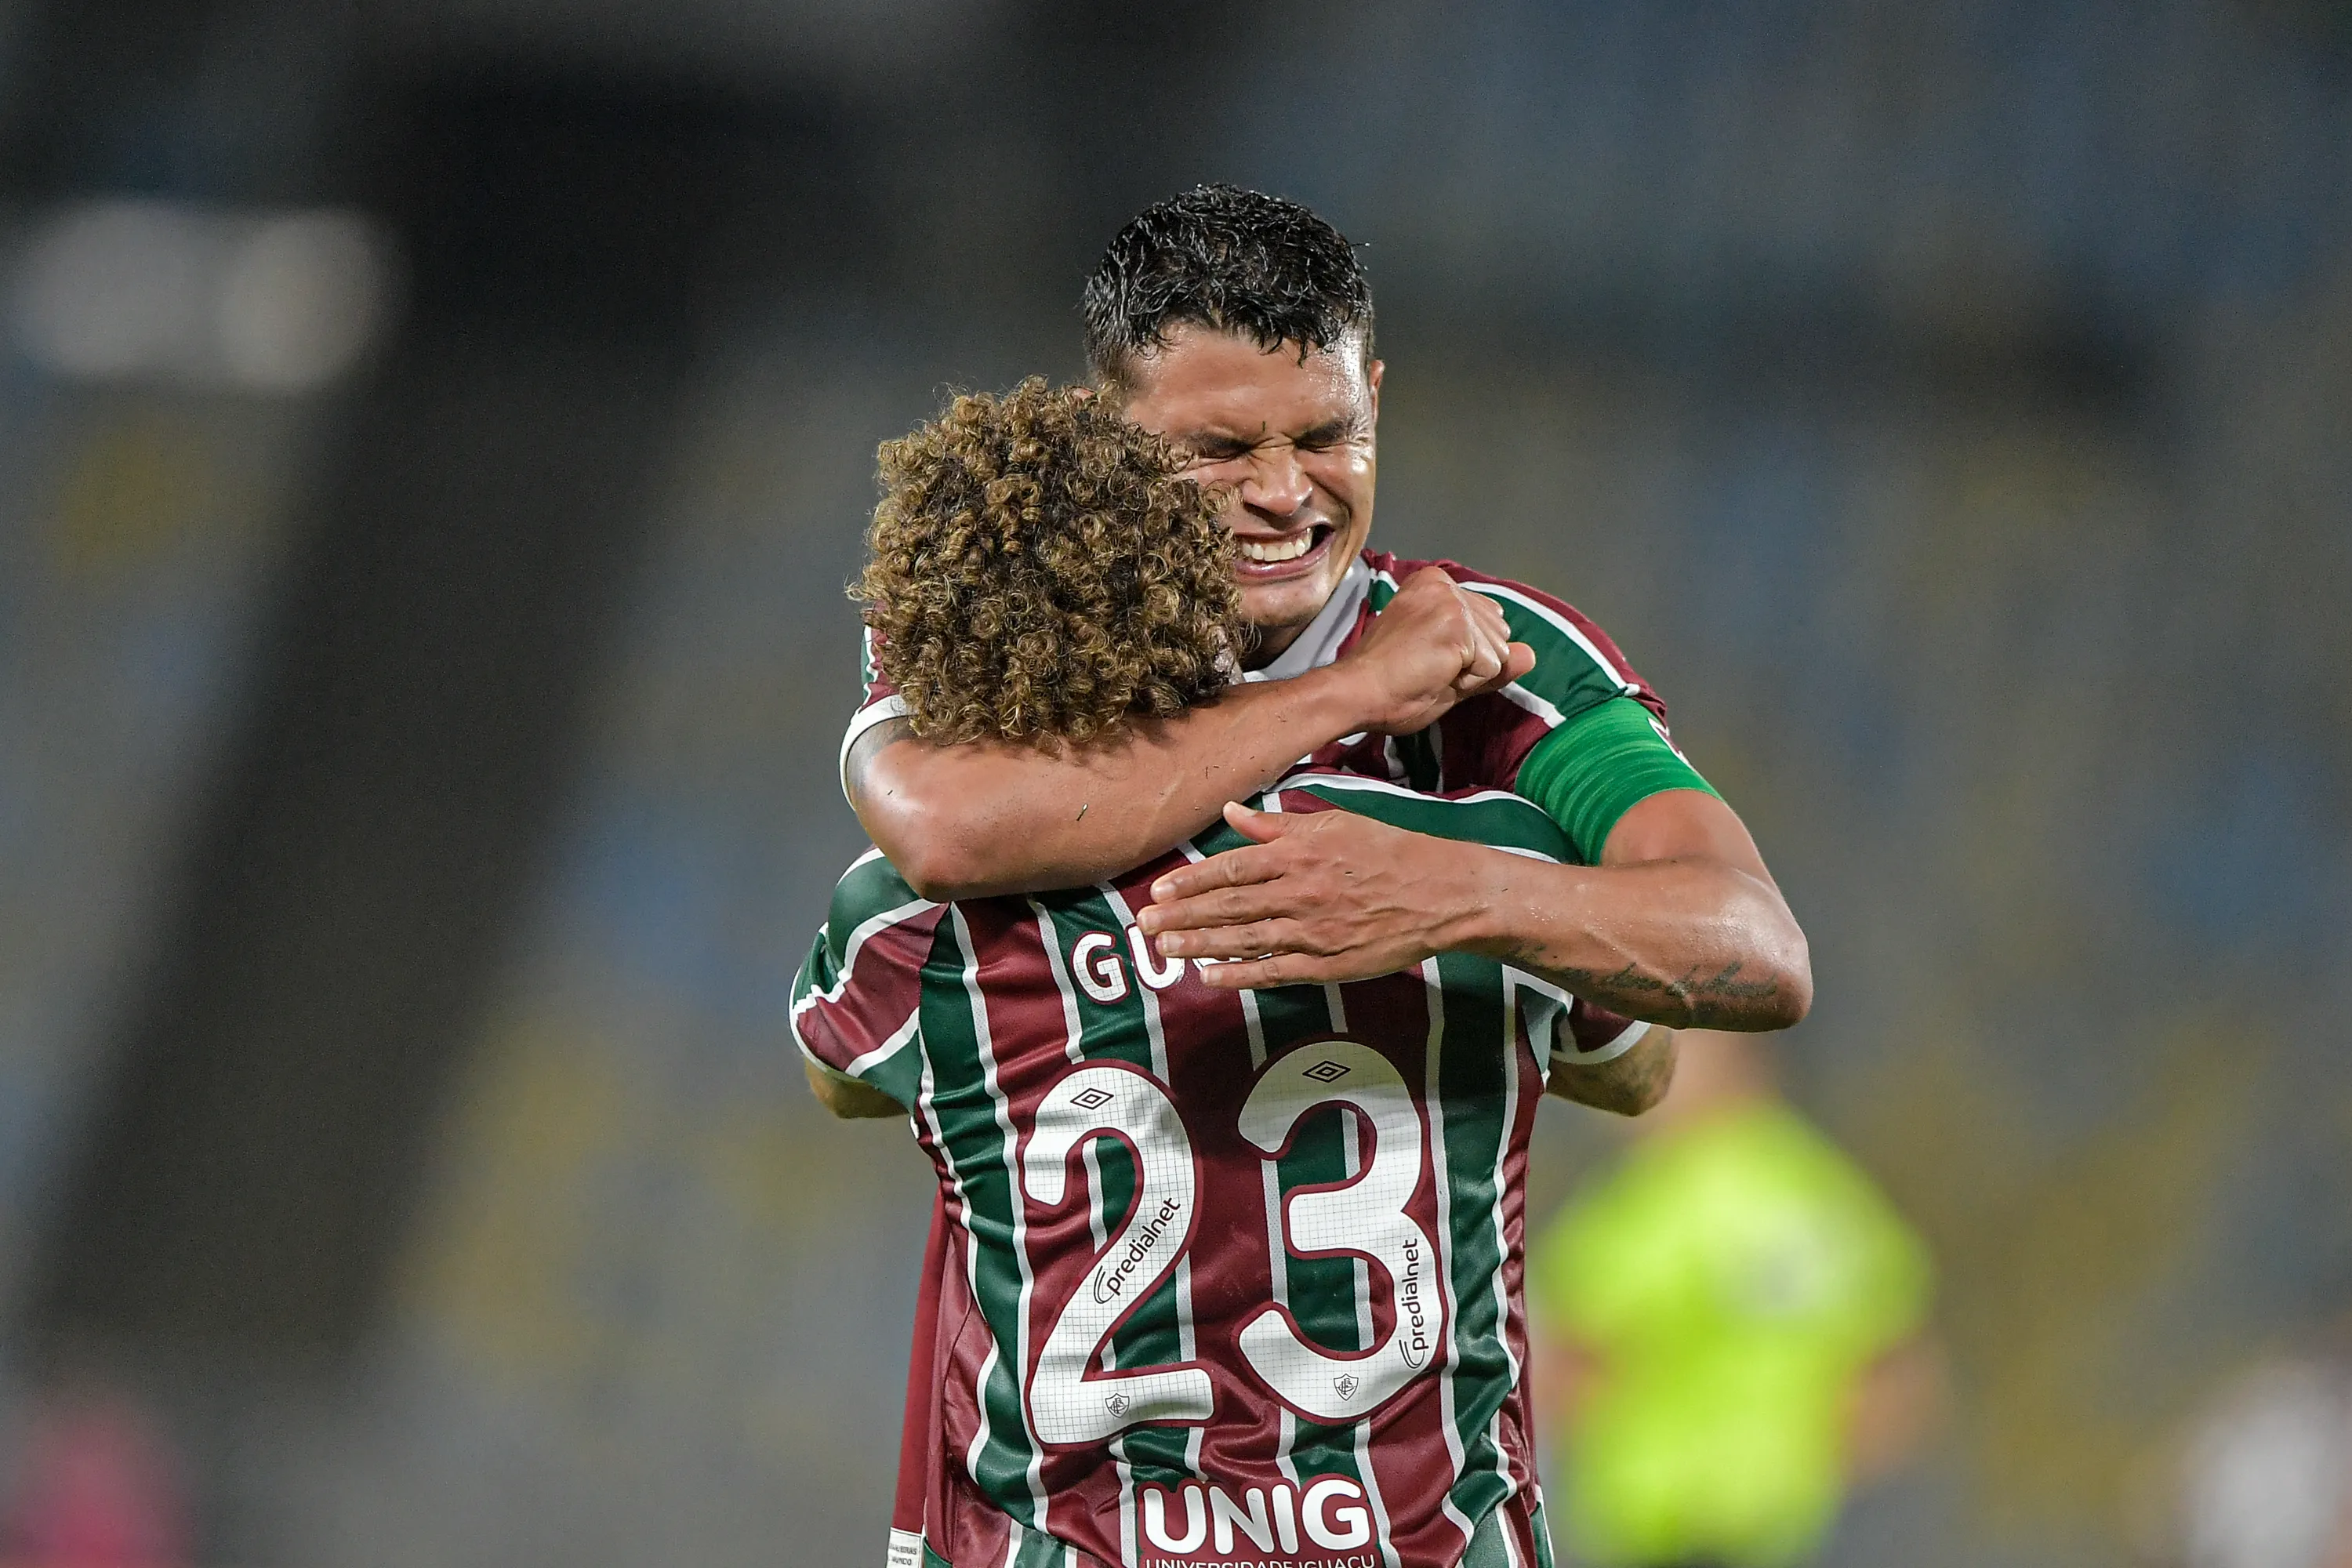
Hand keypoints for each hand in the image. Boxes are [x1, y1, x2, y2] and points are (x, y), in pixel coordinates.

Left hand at [1137, 802, 1502, 987]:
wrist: (1440, 893)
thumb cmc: (1388, 852)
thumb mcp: (1334, 823)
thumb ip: (1279, 823)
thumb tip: (1231, 812)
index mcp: (1299, 853)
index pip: (1233, 868)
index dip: (1192, 880)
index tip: (1160, 889)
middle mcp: (1300, 892)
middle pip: (1229, 906)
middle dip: (1183, 916)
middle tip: (1144, 925)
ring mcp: (1313, 932)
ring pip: (1244, 940)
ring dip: (1200, 945)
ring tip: (1165, 950)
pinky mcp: (1328, 964)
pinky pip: (1274, 972)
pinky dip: (1239, 975)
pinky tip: (1208, 977)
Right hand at [1332, 567, 1535, 734]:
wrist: (1358, 692)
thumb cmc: (1390, 683)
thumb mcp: (1449, 668)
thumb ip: (1491, 660)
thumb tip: (1531, 655)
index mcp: (1435, 583)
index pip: (1486, 624)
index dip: (1465, 655)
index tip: (1422, 658)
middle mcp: (1445, 584)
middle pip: (1497, 636)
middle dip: (1472, 663)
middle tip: (1425, 667)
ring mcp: (1453, 604)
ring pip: (1497, 654)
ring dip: (1470, 675)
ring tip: (1428, 672)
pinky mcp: (1458, 627)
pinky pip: (1491, 668)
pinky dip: (1468, 682)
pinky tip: (1433, 675)